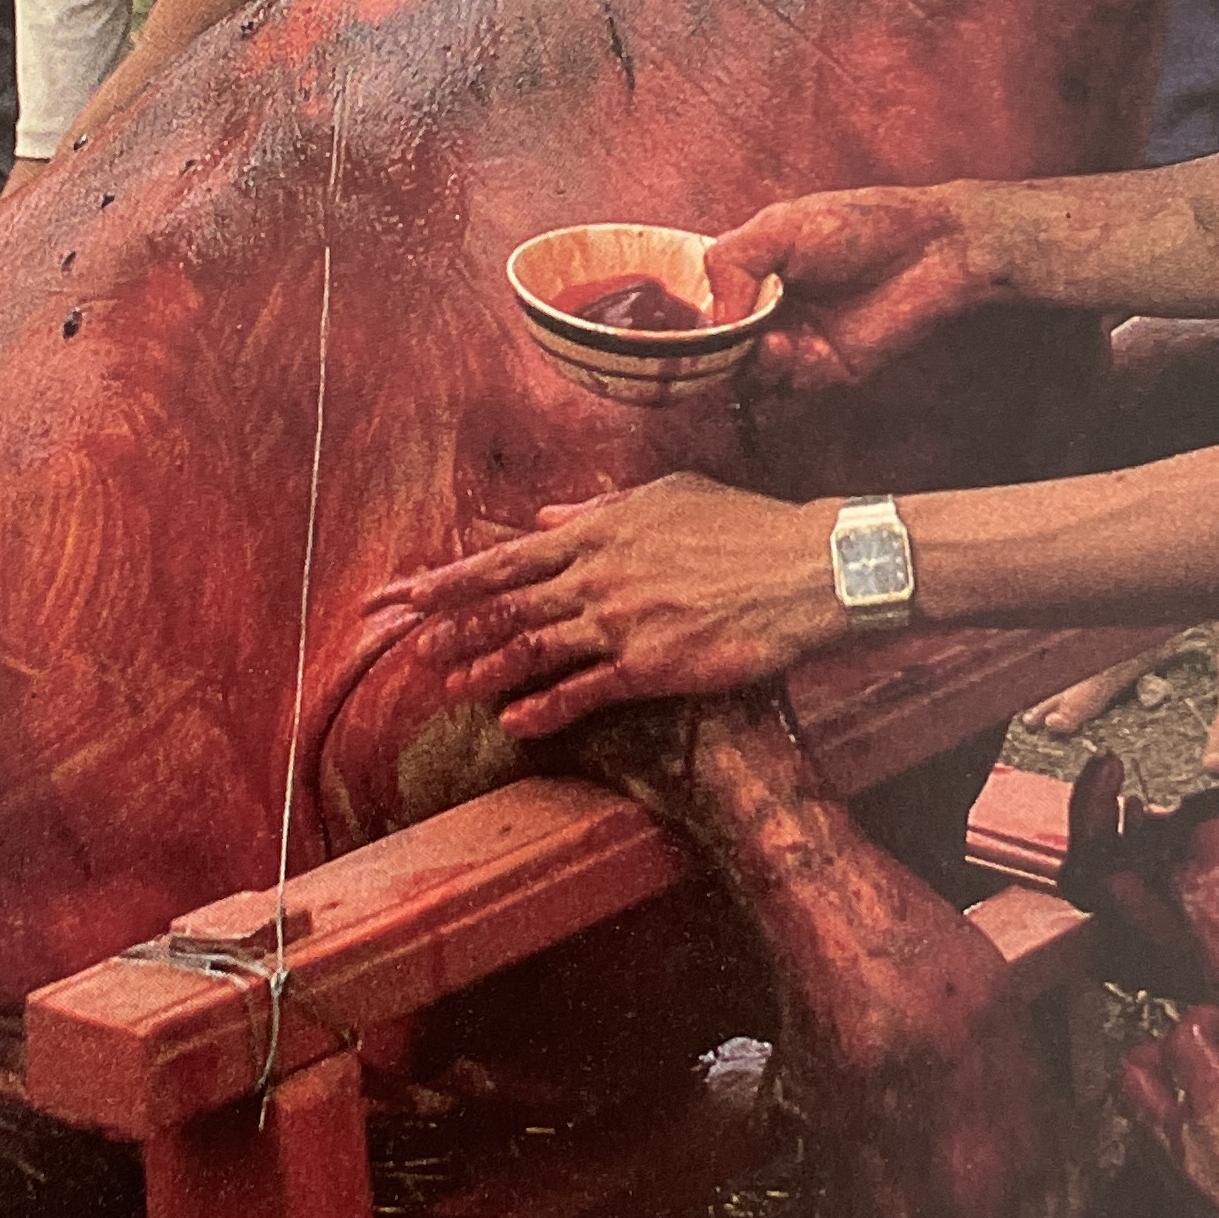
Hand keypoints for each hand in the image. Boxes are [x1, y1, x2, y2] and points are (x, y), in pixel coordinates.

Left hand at [370, 473, 840, 737]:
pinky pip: (584, 690)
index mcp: (600, 531)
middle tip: (413, 649)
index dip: (456, 578)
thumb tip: (547, 517)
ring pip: (534, 647)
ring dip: (486, 670)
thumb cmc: (743, 525)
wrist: (805, 568)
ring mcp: (621, 621)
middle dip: (454, 627)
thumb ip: (599, 509)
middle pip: (508, 604)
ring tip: (449, 688)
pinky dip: (545, 707)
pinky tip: (515, 721)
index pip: (509, 556)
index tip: (413, 592)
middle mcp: (599, 575)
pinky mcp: (650, 664)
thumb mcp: (667, 495)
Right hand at [702, 182, 993, 392]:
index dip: (686, 318)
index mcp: (750, 273)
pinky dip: (775, 372)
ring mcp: (793, 343)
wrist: (927, 250)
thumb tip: (713, 316)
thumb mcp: (779, 225)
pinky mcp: (822, 370)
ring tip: (763, 340)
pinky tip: (784, 347)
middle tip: (714, 343)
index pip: (701, 304)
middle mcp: (766, 312)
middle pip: (716, 347)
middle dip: (710, 349)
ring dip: (742, 362)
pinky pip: (783, 385)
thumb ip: (732, 261)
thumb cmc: (860, 224)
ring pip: (743, 373)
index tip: (674, 323)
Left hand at [1120, 997, 1218, 1217]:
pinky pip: (1151, 1154)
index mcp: (1218, 1102)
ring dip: (1156, 1090)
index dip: (1207, 1017)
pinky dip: (1164, 1132)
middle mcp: (1183, 1137)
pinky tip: (1199, 1135)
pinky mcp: (1184, 1205)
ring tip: (1193, 1087)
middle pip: (1135, 1070)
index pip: (1182, 1031)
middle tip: (1193, 1048)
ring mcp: (1178, 1175)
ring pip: (1135, 1113)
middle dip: (1159, 1047)